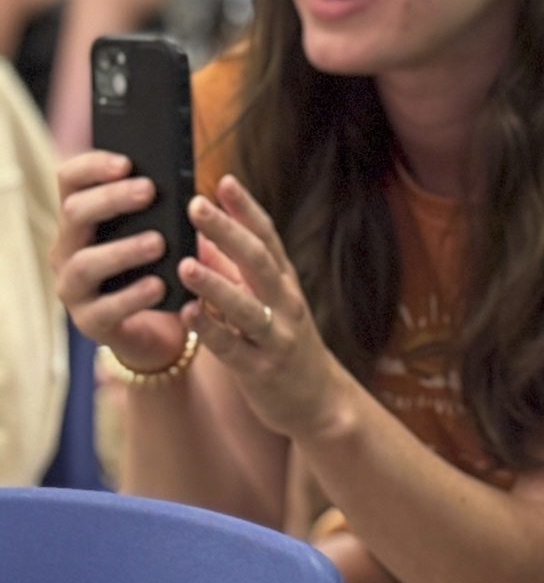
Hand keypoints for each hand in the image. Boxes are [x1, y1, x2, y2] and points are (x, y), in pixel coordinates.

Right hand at [51, 150, 189, 370]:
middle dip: (112, 199)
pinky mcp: (90, 323)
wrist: (168, 329)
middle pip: (75, 214)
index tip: (127, 161)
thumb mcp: (168, 235)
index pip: (71, 181)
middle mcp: (69, 249)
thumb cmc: (166, 270)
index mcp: (83, 220)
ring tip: (159, 243)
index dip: (93, 166)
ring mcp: (74, 287)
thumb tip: (186, 185)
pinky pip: (106, 308)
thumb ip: (166, 211)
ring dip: (123, 249)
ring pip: (86, 262)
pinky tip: (159, 285)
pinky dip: (134, 295)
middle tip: (149, 191)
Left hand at [178, 174, 349, 439]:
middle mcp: (286, 305)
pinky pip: (232, 347)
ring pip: (246, 306)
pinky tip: (188, 315)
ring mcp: (276, 338)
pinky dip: (211, 330)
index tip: (223, 180)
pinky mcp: (261, 369)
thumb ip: (236, 271)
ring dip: (215, 284)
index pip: (268, 237)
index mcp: (285, 284)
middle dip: (228, 232)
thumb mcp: (268, 304)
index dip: (246, 209)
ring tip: (185, 264)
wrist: (320, 403)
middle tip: (197, 205)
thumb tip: (203, 234)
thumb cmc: (286, 347)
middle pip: (259, 262)